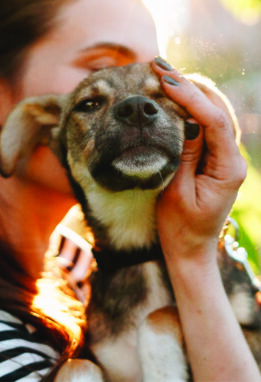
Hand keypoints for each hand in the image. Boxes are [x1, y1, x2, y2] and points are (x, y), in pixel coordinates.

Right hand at [151, 58, 246, 261]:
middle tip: (160, 67)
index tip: (166, 80)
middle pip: (218, 110)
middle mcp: (232, 159)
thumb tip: (184, 117)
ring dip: (191, 93)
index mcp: (228, 169)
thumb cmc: (180, 228)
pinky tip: (174, 97)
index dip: (191, 97)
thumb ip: (182, 154)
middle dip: (190, 86)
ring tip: (164, 76)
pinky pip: (206, 126)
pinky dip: (191, 108)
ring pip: (214, 114)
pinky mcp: (215, 158)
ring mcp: (225, 157)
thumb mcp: (176, 191)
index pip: (215, 121)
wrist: (189, 249)